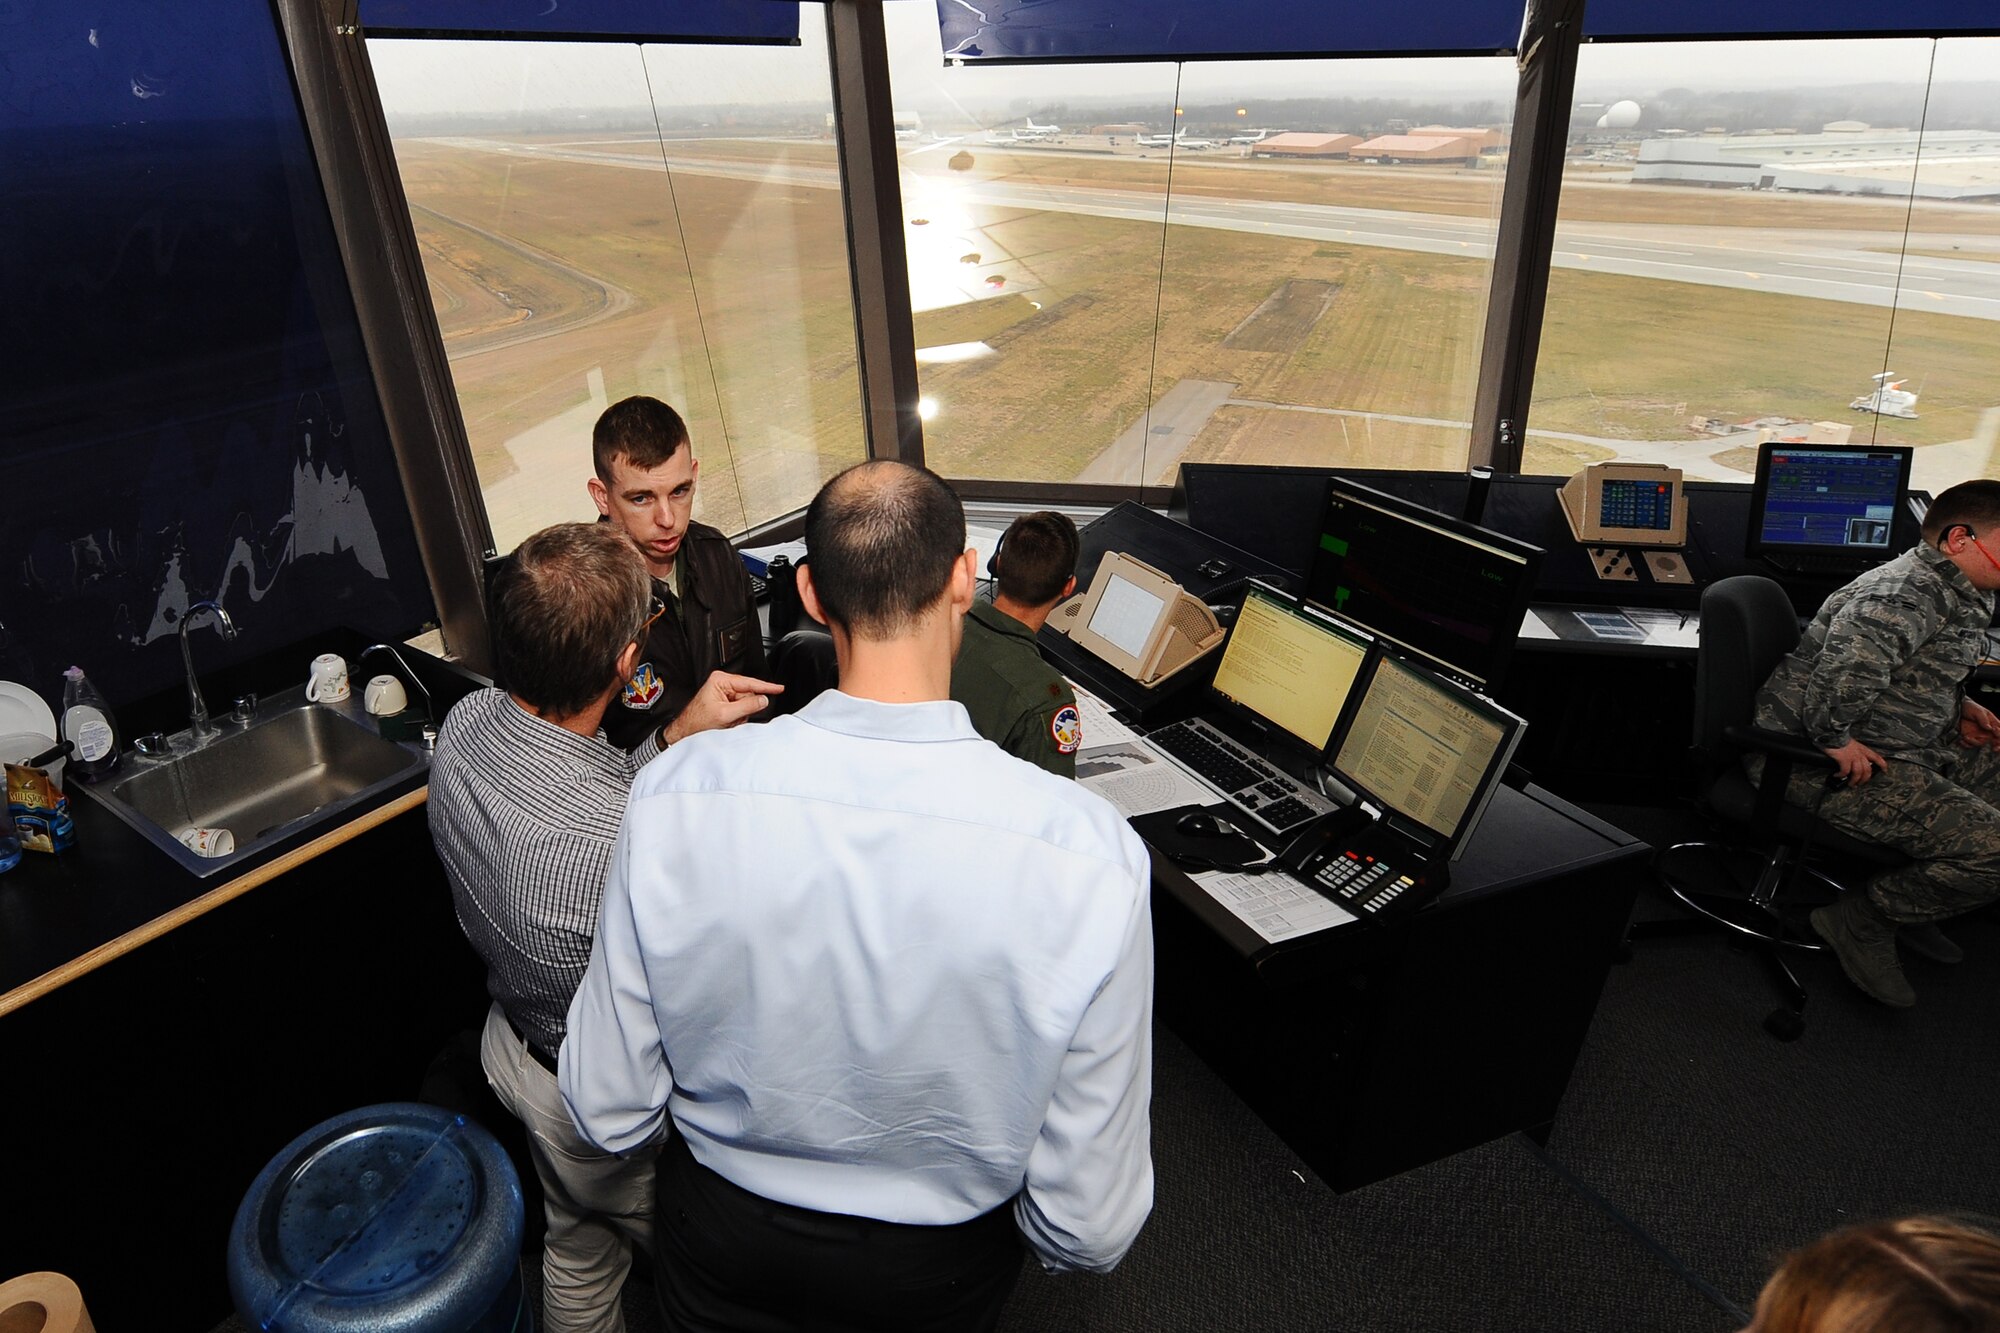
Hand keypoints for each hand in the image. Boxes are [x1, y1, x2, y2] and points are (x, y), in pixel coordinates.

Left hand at [661, 671, 781, 744]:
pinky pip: (741, 710)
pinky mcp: (726, 703)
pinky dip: (737, 718)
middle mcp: (723, 684)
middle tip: (735, 718)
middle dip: (745, 709)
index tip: (779, 688)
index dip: (766, 686)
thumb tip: (763, 699)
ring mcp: (725, 693)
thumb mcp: (725, 714)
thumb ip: (747, 706)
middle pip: (748, 694)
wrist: (686, 732)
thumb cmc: (697, 722)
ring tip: (727, 721)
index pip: (749, 683)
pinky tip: (728, 722)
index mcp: (720, 680)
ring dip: (740, 715)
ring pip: (746, 704)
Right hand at [1823, 739, 1886, 785]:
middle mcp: (1859, 753)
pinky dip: (1841, 775)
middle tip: (1860, 783)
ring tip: (1850, 784)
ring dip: (1854, 780)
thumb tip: (1851, 759)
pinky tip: (1837, 775)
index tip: (1884, 770)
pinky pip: (1845, 771)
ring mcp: (1852, 756)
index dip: (1882, 764)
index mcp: (1862, 748)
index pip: (1876, 757)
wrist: (1832, 733)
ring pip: (1858, 772)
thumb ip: (1853, 750)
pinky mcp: (1844, 759)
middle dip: (1865, 779)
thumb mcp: (1850, 742)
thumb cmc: (1838, 737)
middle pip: (1867, 769)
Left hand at [1959, 698, 1999, 750]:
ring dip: (1974, 742)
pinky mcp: (1969, 738)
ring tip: (1966, 736)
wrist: (1955, 710)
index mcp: (1992, 723)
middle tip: (1995, 748)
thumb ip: (1983, 719)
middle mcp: (1987, 731)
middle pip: (1996, 740)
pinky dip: (1966, 744)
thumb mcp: (1977, 711)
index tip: (1994, 730)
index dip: (1999, 733)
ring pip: (1981, 743)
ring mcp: (1978, 735)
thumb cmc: (1969, 707)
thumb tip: (1990, 728)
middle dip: (1998, 746)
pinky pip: (1970, 745)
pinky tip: (1961, 740)